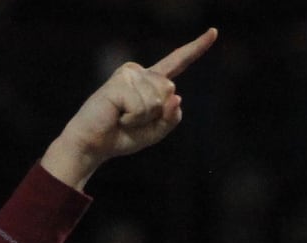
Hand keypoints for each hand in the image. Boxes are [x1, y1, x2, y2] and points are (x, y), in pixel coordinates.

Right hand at [41, 28, 217, 189]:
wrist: (91, 145)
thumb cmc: (120, 137)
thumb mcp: (155, 132)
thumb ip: (172, 118)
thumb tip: (176, 95)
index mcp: (150, 81)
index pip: (177, 62)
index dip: (196, 48)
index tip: (214, 32)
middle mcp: (140, 72)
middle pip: (169, 90)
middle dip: (155, 115)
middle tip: (130, 120)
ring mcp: (129, 74)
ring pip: (157, 99)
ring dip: (142, 118)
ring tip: (122, 118)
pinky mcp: (119, 82)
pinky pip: (143, 105)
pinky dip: (133, 118)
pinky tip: (117, 117)